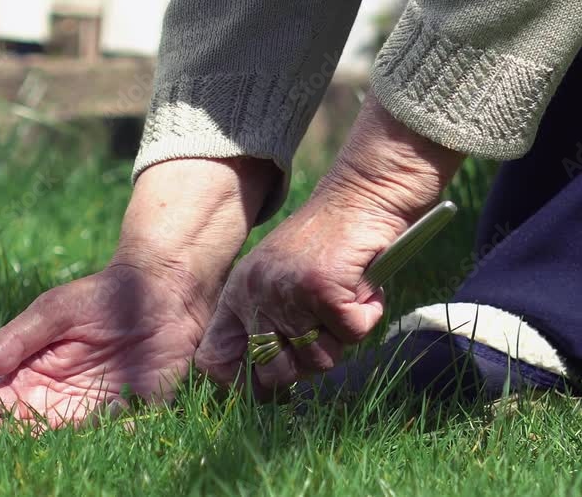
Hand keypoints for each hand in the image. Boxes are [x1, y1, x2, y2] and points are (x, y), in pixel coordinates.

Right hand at [0, 158, 276, 430]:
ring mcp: (95, 411)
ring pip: (67, 444)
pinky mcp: (134, 413)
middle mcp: (59, 400)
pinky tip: (104, 435)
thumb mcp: (54, 311)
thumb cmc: (102, 295)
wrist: (163, 291)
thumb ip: (17, 339)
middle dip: (19, 445)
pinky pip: (116, 438)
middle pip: (27, 436)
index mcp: (31, 375)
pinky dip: (108, 442)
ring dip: (60, 451)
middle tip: (23, 444)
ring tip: (60, 442)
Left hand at [195, 95, 464, 396]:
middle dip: (309, 362)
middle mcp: (255, 295)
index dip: (242, 384)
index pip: (214, 360)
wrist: (358, 196)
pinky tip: (363, 288)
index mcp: (239, 295)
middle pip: (276, 373)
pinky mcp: (322, 289)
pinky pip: (353, 334)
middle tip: (328, 331)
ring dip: (343, 337)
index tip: (272, 384)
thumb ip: (268, 322)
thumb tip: (269, 384)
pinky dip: (367, 315)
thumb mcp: (280, 279)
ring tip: (346, 299)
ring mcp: (287, 293)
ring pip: (320, 359)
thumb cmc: (326, 244)